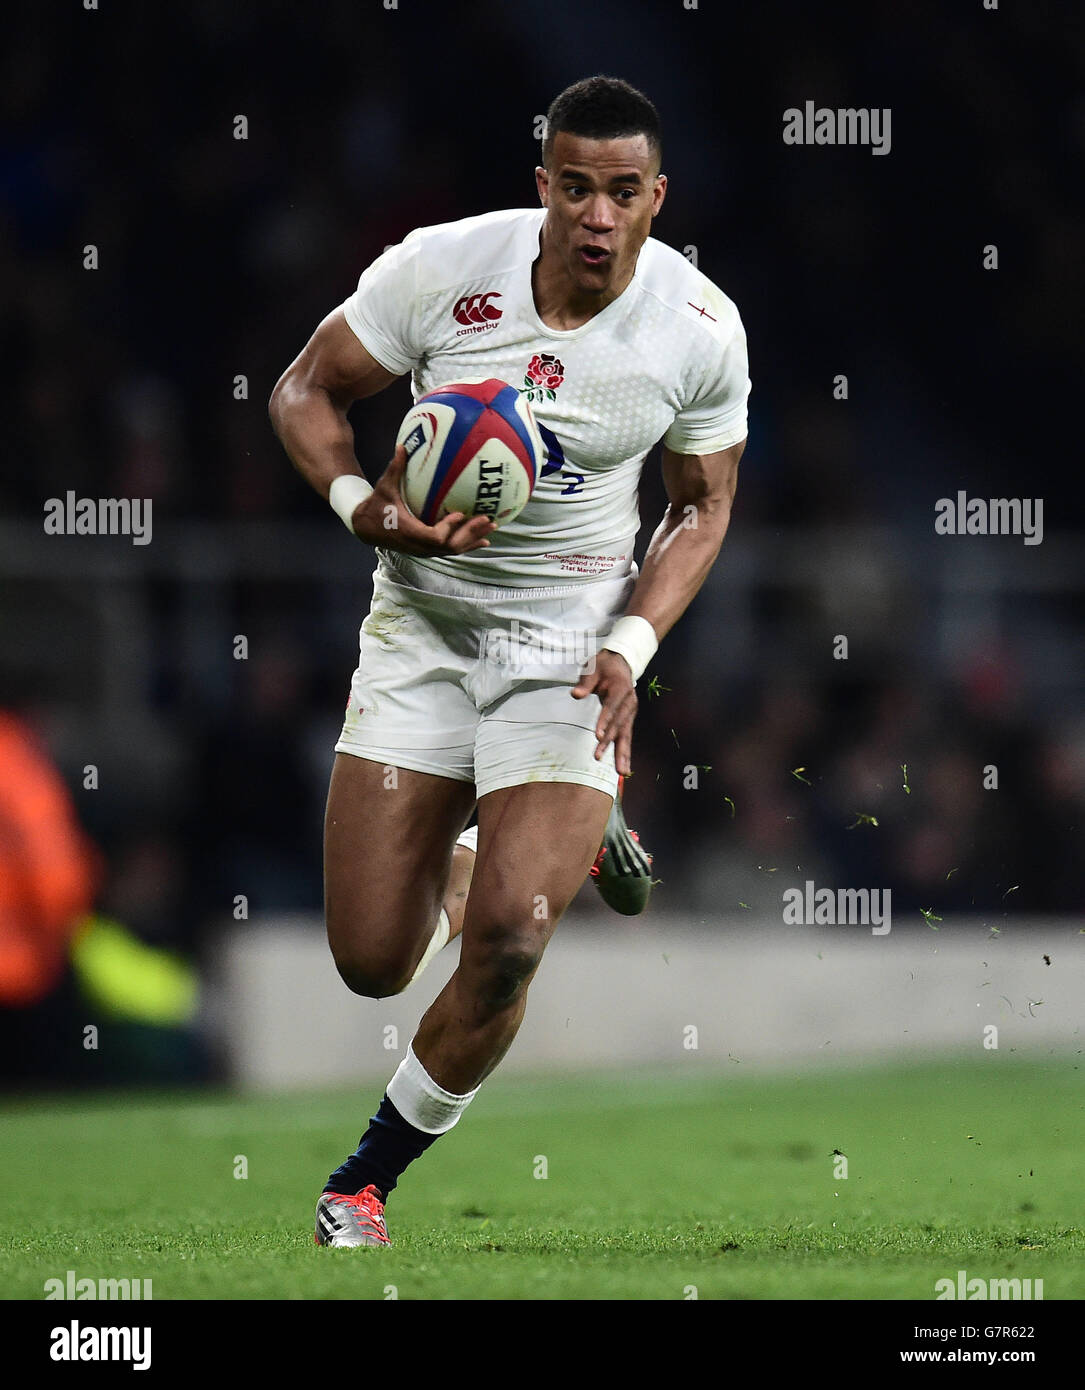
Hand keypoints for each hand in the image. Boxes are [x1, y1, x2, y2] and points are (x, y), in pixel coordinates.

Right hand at [349, 445, 496, 556]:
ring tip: (491, 527)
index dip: (449, 528)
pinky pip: (451, 550)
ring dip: (473, 539)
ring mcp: (425, 550)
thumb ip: (395, 468)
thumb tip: (402, 445)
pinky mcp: (428, 550)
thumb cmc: (376, 506)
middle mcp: (419, 545)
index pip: (435, 536)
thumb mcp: (384, 487)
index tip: (459, 514)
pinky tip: (482, 539)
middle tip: (487, 519)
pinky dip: (467, 544)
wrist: (365, 528)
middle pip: (451, 546)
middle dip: (470, 533)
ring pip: (453, 550)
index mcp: (410, 531)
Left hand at [571, 649, 637, 775]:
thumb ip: (585, 683)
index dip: (605, 721)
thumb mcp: (592, 668)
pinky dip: (625, 752)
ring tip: (621, 772)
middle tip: (598, 756)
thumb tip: (575, 694)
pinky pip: (626, 737)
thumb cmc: (604, 666)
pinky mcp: (628, 719)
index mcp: (621, 688)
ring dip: (622, 754)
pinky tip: (623, 767)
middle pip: (619, 725)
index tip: (598, 735)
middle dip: (609, 742)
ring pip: (625, 735)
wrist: (621, 662)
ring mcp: (630, 712)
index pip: (612, 707)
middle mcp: (629, 702)